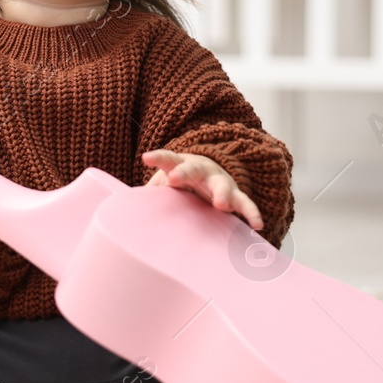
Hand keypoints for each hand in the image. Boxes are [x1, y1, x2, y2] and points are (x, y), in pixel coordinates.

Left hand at [141, 149, 264, 233]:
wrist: (211, 173)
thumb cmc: (180, 184)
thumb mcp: (163, 186)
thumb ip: (149, 195)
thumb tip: (125, 212)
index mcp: (181, 165)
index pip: (167, 159)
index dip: (157, 158)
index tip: (146, 158)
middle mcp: (202, 170)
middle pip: (194, 169)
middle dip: (185, 173)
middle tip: (175, 179)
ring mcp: (220, 182)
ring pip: (223, 185)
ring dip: (221, 194)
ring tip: (221, 205)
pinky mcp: (235, 196)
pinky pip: (245, 204)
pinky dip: (251, 213)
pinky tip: (257, 225)